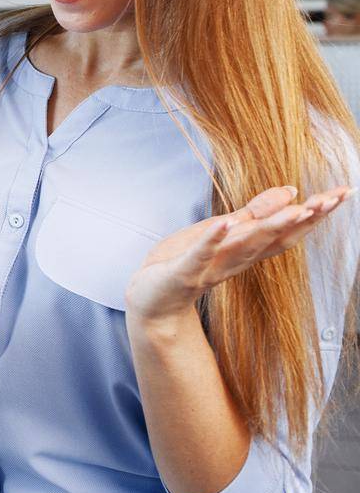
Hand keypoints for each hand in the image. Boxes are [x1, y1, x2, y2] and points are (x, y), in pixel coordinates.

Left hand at [125, 185, 350, 322]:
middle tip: (333, 200)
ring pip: (246, 246)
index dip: (315, 212)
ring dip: (270, 227)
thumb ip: (253, 214)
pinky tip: (224, 223)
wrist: (151, 301)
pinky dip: (212, 240)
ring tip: (297, 207)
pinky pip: (201, 255)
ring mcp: (211, 267)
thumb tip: (290, 191)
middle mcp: (236, 259)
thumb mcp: (220, 231)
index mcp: (245, 249)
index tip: (343, 193)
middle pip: (276, 237)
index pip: (287, 229)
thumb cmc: (186, 262)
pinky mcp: (184, 272)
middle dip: (305, 219)